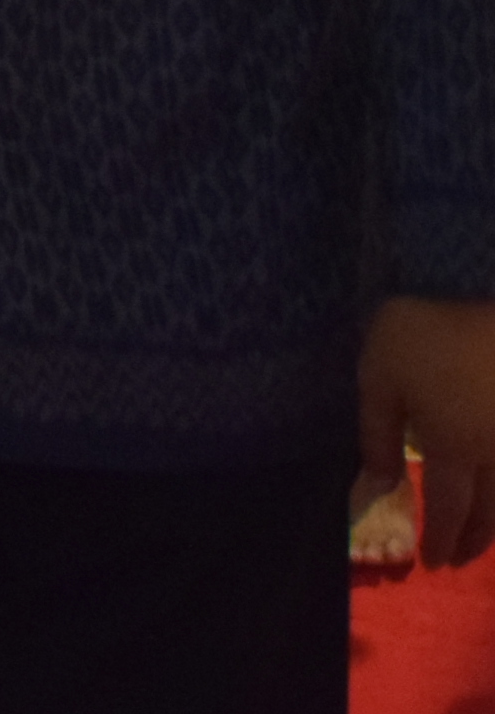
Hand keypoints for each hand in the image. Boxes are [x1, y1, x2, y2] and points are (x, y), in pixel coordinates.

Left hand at [362, 296, 494, 566]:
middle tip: (461, 562)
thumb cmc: (431, 333)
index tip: (437, 562)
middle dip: (474, 540)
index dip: (443, 537)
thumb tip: (375, 482)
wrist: (492, 294)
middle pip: (490, 510)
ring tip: (486, 538)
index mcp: (453, 445)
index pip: (449, 506)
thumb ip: (376, 431)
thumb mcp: (380, 375)